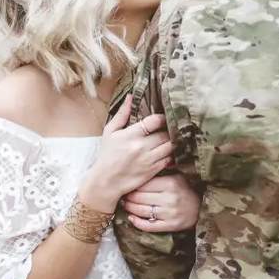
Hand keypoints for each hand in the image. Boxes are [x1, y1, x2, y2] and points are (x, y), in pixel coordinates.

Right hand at [80, 95, 172, 212]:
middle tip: (171, 128)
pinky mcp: (153, 170)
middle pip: (165, 133)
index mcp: (131, 134)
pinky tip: (170, 151)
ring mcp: (149, 159)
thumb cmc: (107, 155)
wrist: (106, 181)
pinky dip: (172, 154)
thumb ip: (121, 114)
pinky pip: (169, 159)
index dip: (162, 118)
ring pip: (170, 146)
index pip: (155, 121)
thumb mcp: (110, 132)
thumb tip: (130, 97)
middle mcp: (142, 146)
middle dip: (169, 130)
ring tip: (173, 138)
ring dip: (173, 141)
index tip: (163, 118)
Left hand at [121, 172, 199, 232]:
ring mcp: (169, 214)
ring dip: (129, 208)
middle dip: (128, 197)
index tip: (126, 185)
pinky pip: (148, 226)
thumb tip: (140, 168)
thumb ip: (160, 173)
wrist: (202, 207)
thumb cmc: (186, 189)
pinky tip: (131, 218)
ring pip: (141, 211)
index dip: (132, 185)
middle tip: (122, 195)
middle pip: (139, 198)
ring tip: (124, 204)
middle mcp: (169, 199)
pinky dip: (137, 222)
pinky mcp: (170, 226)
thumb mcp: (176, 176)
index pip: (143, 185)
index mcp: (170, 184)